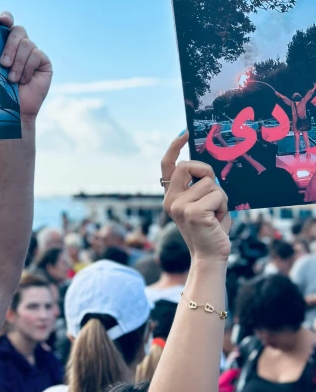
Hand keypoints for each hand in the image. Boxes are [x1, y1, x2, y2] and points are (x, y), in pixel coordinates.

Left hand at [0, 13, 52, 118]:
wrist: (11, 111)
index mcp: (3, 43)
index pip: (7, 23)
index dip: (6, 18)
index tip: (1, 20)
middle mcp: (19, 45)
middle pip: (18, 30)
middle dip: (10, 46)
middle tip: (3, 63)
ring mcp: (33, 52)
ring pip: (28, 44)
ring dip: (18, 62)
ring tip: (11, 79)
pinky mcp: (44, 61)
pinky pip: (37, 55)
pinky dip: (28, 68)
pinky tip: (24, 80)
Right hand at [161, 133, 230, 260]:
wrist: (211, 258)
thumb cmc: (211, 231)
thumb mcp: (203, 204)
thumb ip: (200, 187)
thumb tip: (208, 170)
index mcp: (171, 197)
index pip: (167, 166)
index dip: (175, 147)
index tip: (185, 133)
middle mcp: (171, 200)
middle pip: (188, 166)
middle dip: (206, 171)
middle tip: (214, 188)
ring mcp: (180, 206)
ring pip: (210, 184)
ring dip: (221, 198)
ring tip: (217, 215)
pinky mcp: (193, 212)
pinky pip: (217, 196)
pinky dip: (224, 207)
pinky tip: (219, 221)